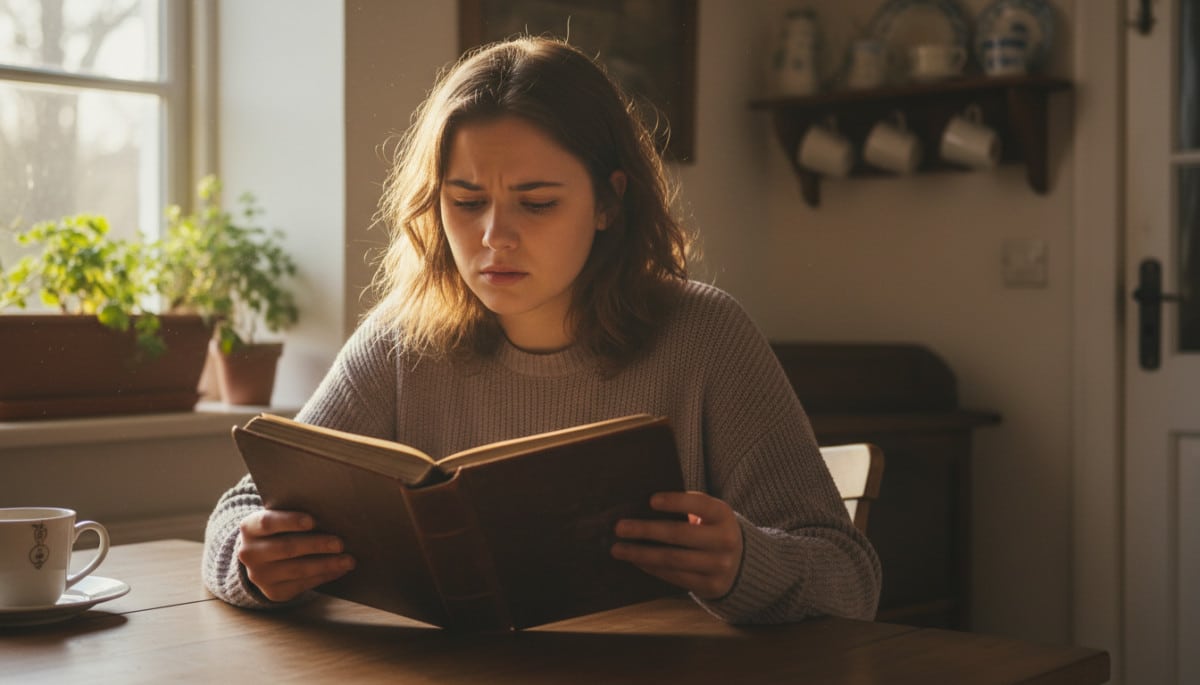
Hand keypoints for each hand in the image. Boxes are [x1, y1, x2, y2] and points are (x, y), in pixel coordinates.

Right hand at [236, 509, 354, 601]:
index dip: (290, 521)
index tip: (313, 521)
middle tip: (341, 543)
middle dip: (316, 545)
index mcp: (249, 528)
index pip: (268, 522)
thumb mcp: (278, 517)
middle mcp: (249, 553)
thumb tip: (331, 513)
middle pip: (287, 548)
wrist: (261, 557)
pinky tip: (339, 570)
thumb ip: (295, 513)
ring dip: (326, 564)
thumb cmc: (280, 529)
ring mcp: (259, 576)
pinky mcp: (273, 592)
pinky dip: (323, 576)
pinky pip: (302, 585)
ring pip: (297, 570)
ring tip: (348, 560)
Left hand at [610, 491, 742, 599]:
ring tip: (618, 549)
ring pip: (673, 559)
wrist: (742, 563)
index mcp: (723, 515)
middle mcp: (725, 540)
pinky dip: (652, 568)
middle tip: (619, 527)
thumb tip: (641, 508)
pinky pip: (675, 576)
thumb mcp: (709, 515)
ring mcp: (719, 565)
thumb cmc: (712, 529)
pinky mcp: (710, 585)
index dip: (675, 502)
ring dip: (641, 554)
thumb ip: (687, 508)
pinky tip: (636, 561)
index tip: (650, 500)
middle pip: (679, 534)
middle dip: (646, 530)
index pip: (699, 505)